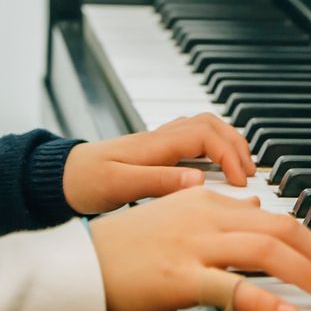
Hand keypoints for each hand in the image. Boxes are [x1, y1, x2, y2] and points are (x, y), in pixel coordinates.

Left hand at [61, 112, 256, 215]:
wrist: (59, 177)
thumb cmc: (84, 182)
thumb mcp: (119, 187)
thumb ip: (159, 183)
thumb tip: (200, 182)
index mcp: (156, 145)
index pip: (207, 136)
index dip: (231, 156)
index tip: (242, 183)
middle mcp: (160, 138)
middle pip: (212, 124)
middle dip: (237, 144)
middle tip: (251, 174)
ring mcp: (158, 142)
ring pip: (204, 127)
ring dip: (227, 142)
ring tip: (241, 169)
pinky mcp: (154, 151)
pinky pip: (193, 139)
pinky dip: (213, 147)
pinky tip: (215, 169)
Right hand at [88, 186, 310, 310]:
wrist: (79, 267)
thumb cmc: (121, 250)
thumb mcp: (173, 217)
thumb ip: (216, 212)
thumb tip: (253, 207)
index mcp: (202, 198)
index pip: (271, 214)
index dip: (306, 239)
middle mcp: (203, 216)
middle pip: (279, 227)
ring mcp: (193, 246)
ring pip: (267, 250)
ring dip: (306, 273)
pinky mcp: (181, 278)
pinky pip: (234, 288)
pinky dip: (267, 301)